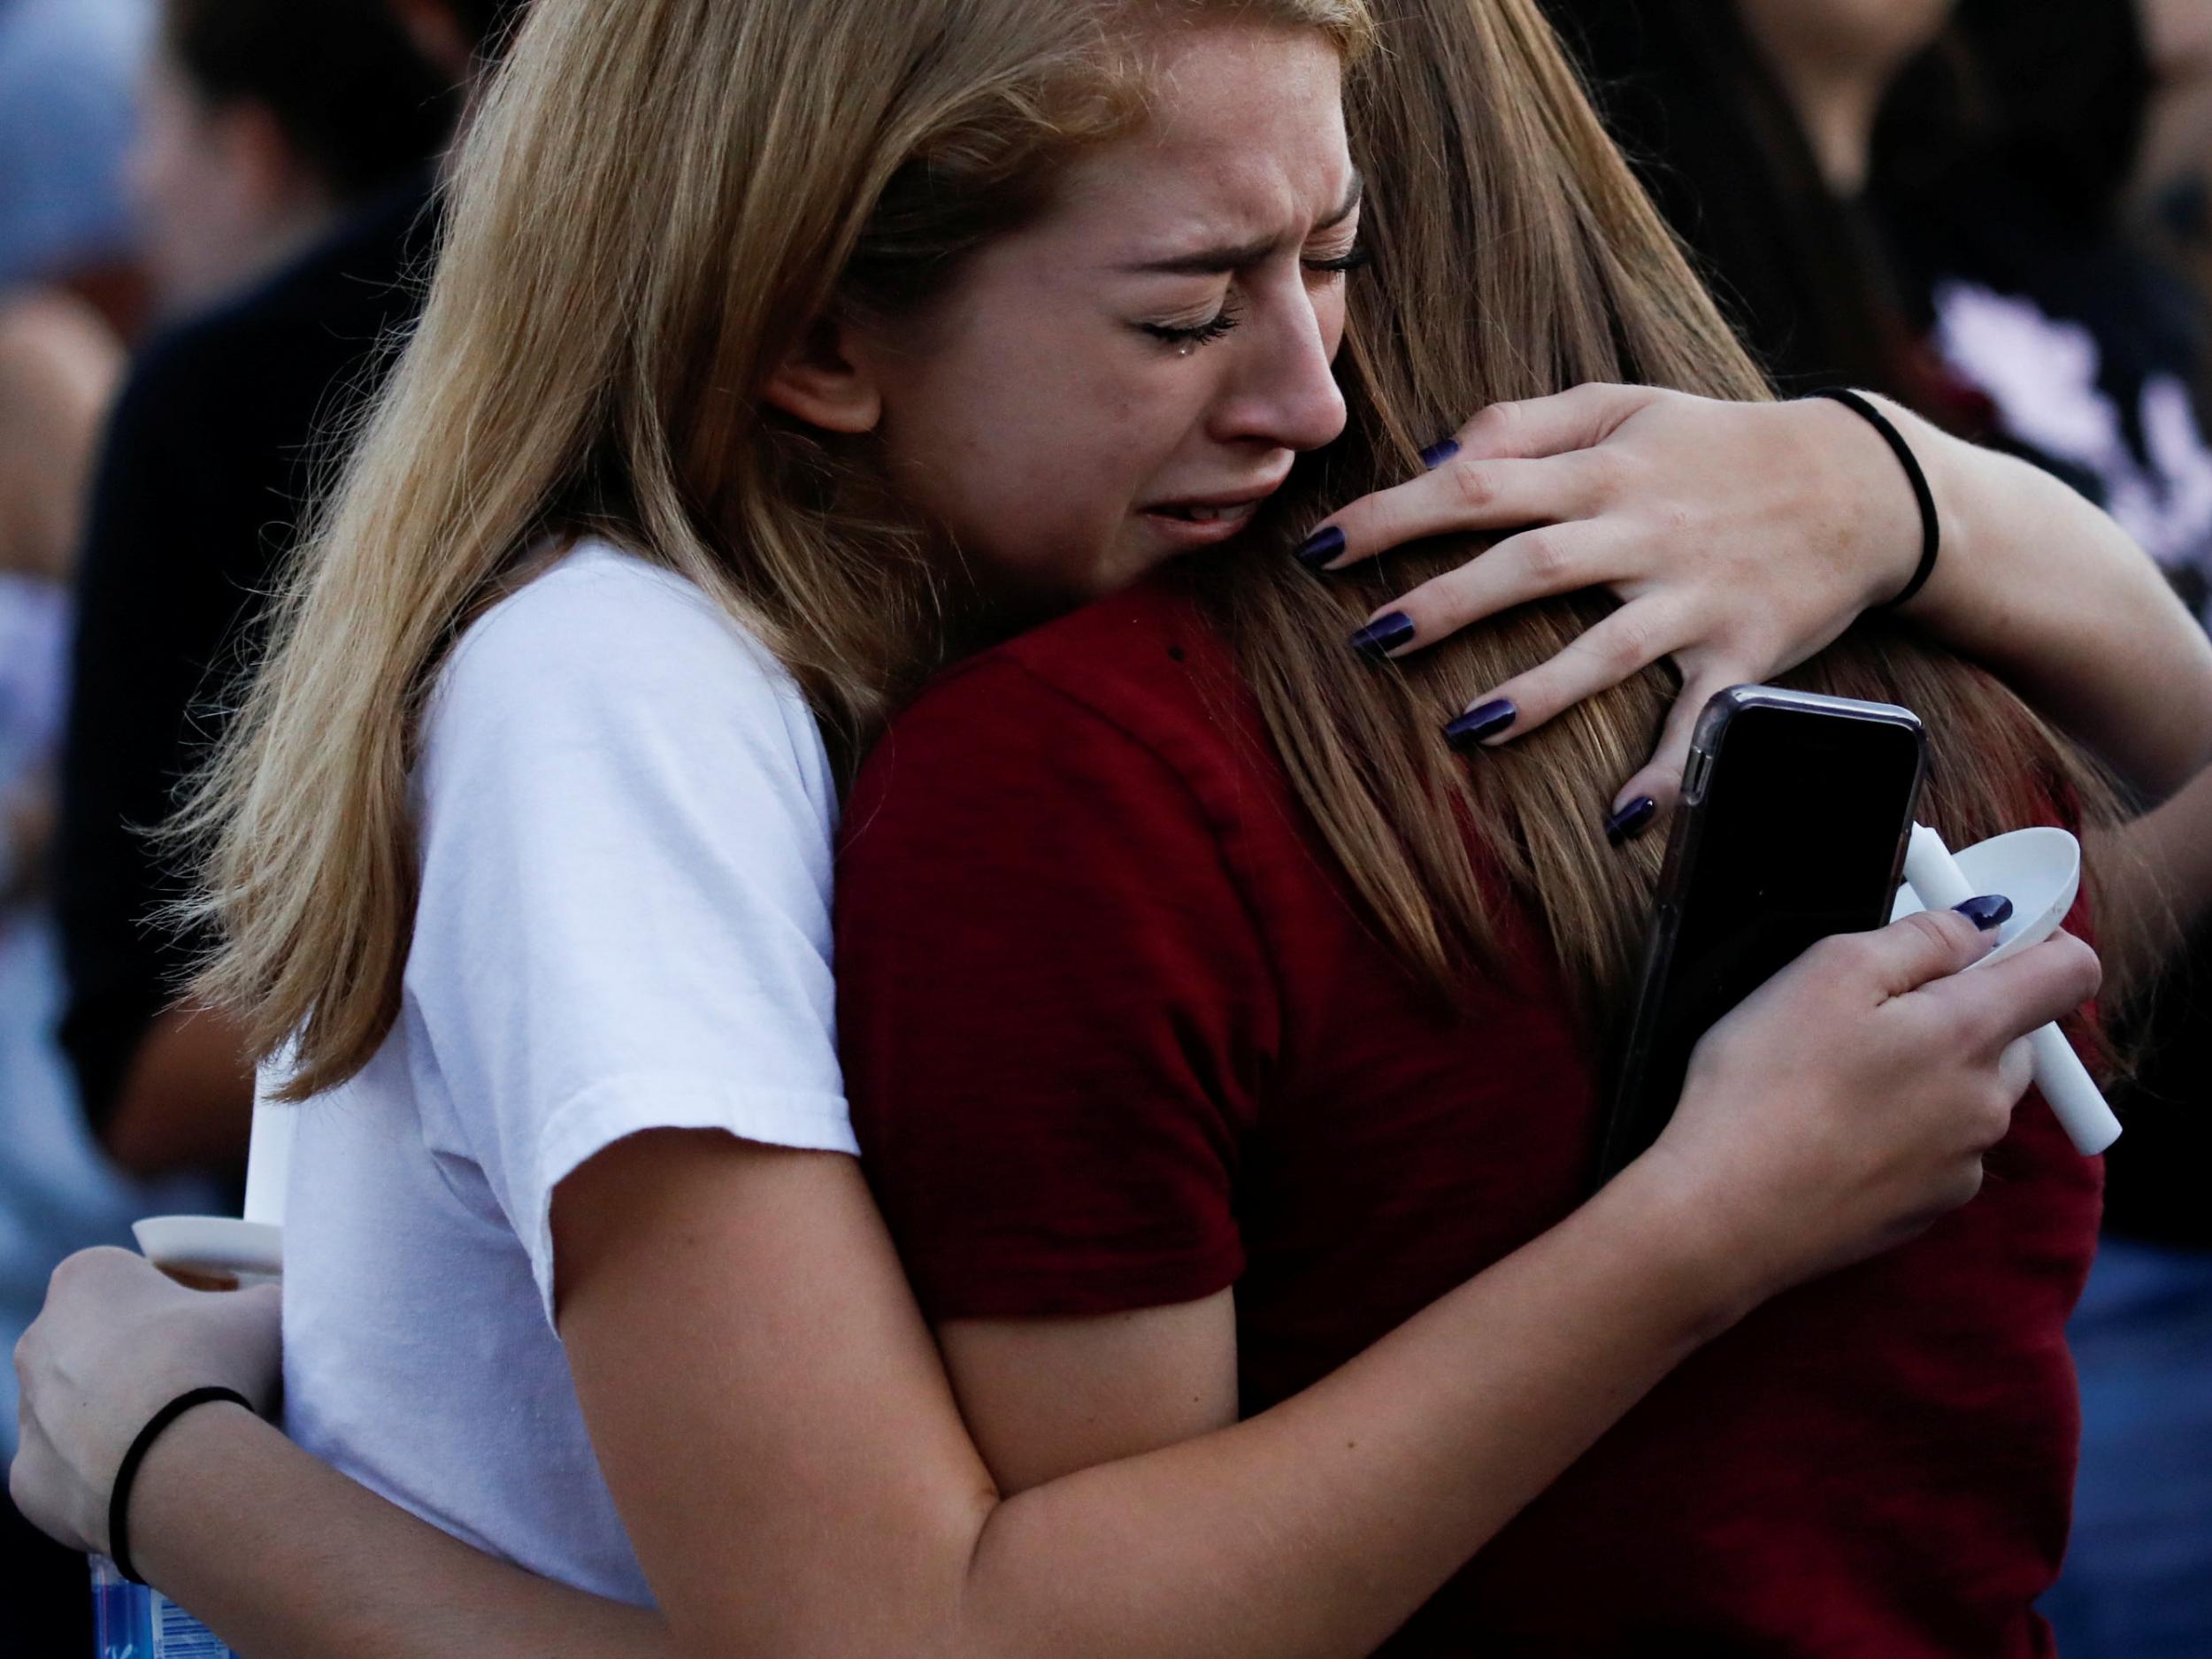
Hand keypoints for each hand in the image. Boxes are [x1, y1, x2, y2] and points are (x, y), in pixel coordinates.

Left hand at [11, 1249, 278, 1553]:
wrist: (175, 1466)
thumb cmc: (217, 1365)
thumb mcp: (266, 1307)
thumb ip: (257, 1299)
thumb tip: (264, 1312)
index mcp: (87, 1279)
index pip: (142, 1274)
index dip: (193, 1292)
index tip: (227, 1316)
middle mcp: (40, 1338)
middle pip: (106, 1339)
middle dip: (151, 1354)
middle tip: (208, 1377)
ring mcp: (28, 1413)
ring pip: (84, 1407)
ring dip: (127, 1412)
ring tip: (186, 1432)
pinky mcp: (30, 1478)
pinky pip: (74, 1470)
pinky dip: (110, 1471)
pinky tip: (153, 1475)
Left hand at [1307, 385, 1922, 825]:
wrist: (1866, 483)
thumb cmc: (1721, 444)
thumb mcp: (1629, 405)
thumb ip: (1528, 421)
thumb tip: (1438, 454)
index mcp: (1604, 470)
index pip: (1478, 486)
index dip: (1394, 515)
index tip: (1321, 548)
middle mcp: (1644, 532)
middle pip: (1531, 565)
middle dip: (1445, 603)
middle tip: (1370, 639)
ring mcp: (1697, 597)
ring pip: (1609, 646)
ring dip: (1540, 691)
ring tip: (1468, 728)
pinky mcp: (1748, 653)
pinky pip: (1705, 720)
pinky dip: (1671, 772)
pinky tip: (1620, 818)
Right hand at [1633, 908, 2101, 1308]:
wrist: (1724, 1217)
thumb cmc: (1764, 1085)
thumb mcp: (1826, 972)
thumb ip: (1920, 939)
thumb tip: (1981, 927)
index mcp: (1972, 1033)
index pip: (2069, 972)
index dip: (2037, 941)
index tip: (1976, 941)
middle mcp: (1987, 1104)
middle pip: (2015, 1036)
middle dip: (1961, 1013)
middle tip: (1870, 1012)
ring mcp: (1962, 1166)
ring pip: (1972, 1095)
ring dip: (1928, 1075)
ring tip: (1837, 1080)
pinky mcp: (1927, 1210)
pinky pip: (1938, 1150)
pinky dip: (1902, 1131)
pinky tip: (1833, 1132)